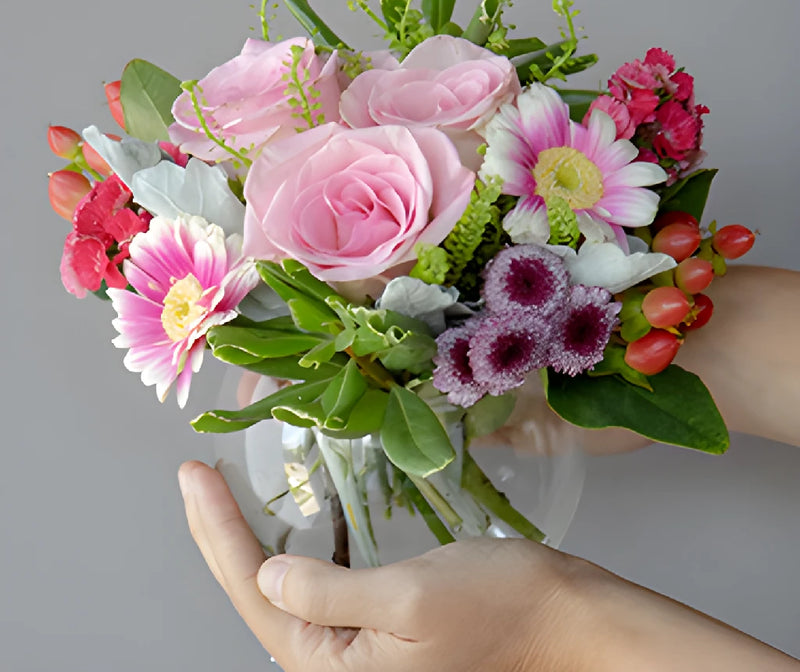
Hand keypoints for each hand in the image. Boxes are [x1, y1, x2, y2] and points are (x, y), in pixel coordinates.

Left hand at [178, 460, 596, 671]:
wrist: (567, 622)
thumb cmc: (502, 608)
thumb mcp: (410, 598)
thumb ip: (330, 593)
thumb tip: (266, 577)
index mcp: (335, 668)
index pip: (252, 591)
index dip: (216, 529)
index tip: (194, 474)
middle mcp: (338, 664)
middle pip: (256, 594)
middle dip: (220, 532)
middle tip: (196, 476)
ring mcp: (358, 646)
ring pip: (281, 590)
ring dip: (249, 538)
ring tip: (223, 495)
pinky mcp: (379, 624)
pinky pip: (318, 586)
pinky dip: (293, 548)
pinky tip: (287, 522)